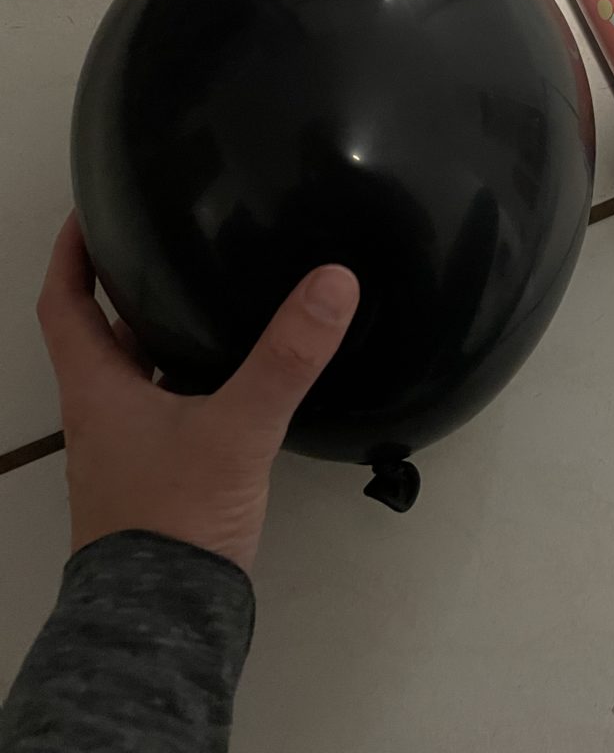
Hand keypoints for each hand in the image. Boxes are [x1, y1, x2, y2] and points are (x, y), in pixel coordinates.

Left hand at [38, 214, 358, 573]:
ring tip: (206, 292)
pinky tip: (236, 372)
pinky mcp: (160, 477)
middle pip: (100, 334)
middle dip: (125, 286)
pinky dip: (190, 378)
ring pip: (136, 372)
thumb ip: (285, 357)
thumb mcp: (236, 429)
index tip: (91, 211)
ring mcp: (128, 449)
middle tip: (165, 240)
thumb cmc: (173, 519)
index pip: (64, 303)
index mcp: (97, 389)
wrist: (166, 619)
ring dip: (160, 333)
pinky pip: (167, 407)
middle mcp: (103, 414)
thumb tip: (332, 282)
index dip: (72, 253)